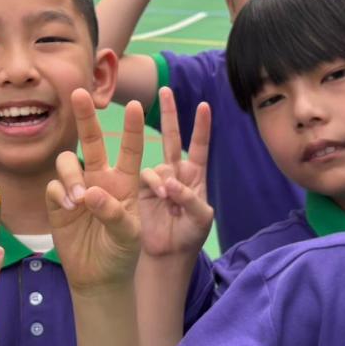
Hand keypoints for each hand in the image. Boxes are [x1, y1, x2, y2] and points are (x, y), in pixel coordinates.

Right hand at [46, 92, 142, 292]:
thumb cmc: (122, 253)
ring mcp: (78, 189)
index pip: (130, 149)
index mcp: (125, 183)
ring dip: (71, 173)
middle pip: (91, 141)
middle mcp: (100, 179)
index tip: (136, 106)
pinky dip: (60, 193)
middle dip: (85, 117)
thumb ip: (114, 213)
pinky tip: (69, 208)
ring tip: (79, 198)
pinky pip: (54, 186)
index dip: (132, 128)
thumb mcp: (130, 235)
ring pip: (67, 162)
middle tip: (79, 92)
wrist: (99, 277)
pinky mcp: (59, 204)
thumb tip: (89, 193)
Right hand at [138, 88, 212, 259]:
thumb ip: (191, 198)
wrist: (166, 255)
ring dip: (164, 179)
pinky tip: (161, 197)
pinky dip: (153, 184)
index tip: (205, 106)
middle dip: (169, 114)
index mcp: (194, 176)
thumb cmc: (189, 237)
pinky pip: (145, 178)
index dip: (202, 127)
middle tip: (165, 90)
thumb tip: (171, 182)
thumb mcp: (201, 219)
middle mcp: (174, 173)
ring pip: (156, 165)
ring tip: (170, 199)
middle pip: (172, 139)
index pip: (199, 147)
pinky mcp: (139, 191)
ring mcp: (155, 181)